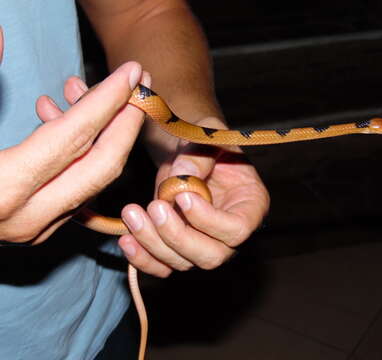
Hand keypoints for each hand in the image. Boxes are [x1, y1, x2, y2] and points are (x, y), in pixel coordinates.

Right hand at [0, 54, 146, 243]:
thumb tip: (2, 34)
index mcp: (1, 189)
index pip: (74, 137)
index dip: (107, 100)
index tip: (131, 72)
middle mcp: (25, 216)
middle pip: (99, 165)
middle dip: (126, 121)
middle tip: (140, 84)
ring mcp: (32, 228)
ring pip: (90, 177)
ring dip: (103, 134)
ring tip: (100, 91)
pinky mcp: (33, 227)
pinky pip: (74, 186)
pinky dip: (79, 152)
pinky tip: (62, 117)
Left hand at [118, 119, 269, 277]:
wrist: (189, 155)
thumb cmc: (207, 144)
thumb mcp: (209, 136)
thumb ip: (200, 153)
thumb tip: (182, 176)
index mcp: (250, 206)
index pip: (237, 229)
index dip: (209, 220)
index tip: (182, 196)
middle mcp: (229, 234)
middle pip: (211, 256)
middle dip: (178, 236)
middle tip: (156, 207)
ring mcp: (203, 245)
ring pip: (182, 263)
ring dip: (153, 243)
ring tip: (132, 213)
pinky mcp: (178, 251)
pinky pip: (162, 267)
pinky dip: (143, 258)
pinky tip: (126, 238)